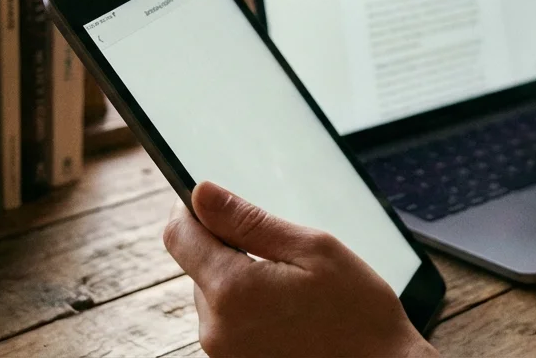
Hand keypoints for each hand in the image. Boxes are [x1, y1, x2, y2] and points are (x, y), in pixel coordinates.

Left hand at [163, 181, 436, 357]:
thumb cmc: (357, 313)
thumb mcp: (313, 249)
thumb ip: (249, 221)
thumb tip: (202, 194)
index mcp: (232, 290)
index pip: (178, 235)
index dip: (194, 211)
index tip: (218, 205)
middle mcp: (215, 328)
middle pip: (199, 265)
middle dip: (231, 250)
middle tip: (285, 258)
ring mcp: (222, 353)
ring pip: (215, 295)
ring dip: (242, 283)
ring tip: (294, 294)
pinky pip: (229, 324)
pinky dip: (251, 312)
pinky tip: (290, 316)